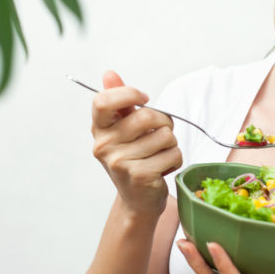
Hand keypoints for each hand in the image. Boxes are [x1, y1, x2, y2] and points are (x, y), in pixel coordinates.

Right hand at [91, 70, 182, 215]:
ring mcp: (120, 162)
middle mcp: (104, 145)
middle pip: (146, 116)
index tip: (144, 99)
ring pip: (165, 136)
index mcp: (99, 129)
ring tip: (159, 154)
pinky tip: (162, 168)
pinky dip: (175, 159)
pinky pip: (173, 154)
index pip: (103, 100)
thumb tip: (109, 73)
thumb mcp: (122, 128)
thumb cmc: (132, 158)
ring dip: (171, 143)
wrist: (137, 199)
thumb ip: (119, 100)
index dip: (129, 94)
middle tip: (160, 133)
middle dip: (163, 122)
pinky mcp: (141, 176)